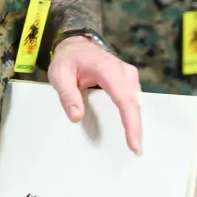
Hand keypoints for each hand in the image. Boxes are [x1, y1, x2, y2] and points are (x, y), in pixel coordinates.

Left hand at [48, 36, 141, 153]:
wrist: (76, 44)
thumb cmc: (68, 59)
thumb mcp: (59, 75)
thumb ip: (67, 95)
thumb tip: (76, 117)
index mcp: (108, 69)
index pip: (123, 99)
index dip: (130, 123)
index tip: (134, 144)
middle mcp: (124, 71)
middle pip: (135, 104)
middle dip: (137, 128)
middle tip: (136, 151)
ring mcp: (129, 75)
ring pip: (137, 103)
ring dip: (136, 122)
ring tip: (134, 144)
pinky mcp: (129, 80)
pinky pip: (134, 100)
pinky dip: (132, 115)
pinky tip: (130, 130)